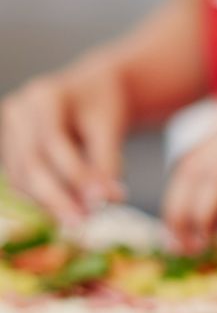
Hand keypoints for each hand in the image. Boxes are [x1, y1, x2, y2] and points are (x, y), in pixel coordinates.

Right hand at [0, 59, 126, 222]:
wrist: (93, 88)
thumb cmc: (105, 106)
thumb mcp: (111, 127)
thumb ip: (107, 161)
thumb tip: (106, 201)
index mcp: (45, 96)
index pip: (54, 142)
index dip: (75, 174)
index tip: (101, 202)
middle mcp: (19, 110)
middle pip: (31, 161)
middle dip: (56, 197)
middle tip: (82, 224)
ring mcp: (10, 129)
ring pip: (21, 174)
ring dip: (47, 202)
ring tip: (79, 221)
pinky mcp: (11, 146)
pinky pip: (21, 178)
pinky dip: (41, 197)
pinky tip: (65, 210)